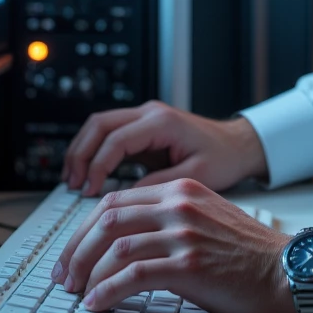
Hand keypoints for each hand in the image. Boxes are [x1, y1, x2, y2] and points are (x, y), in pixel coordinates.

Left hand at [51, 178, 299, 312]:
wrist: (289, 272)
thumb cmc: (252, 255)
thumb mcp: (209, 219)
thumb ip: (172, 220)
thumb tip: (127, 244)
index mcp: (181, 190)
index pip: (116, 201)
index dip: (85, 229)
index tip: (72, 253)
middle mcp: (179, 204)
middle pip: (107, 219)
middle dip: (76, 249)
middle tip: (64, 275)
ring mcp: (184, 233)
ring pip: (115, 246)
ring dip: (87, 271)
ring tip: (77, 292)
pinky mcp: (189, 263)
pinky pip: (133, 276)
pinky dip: (107, 290)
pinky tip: (98, 302)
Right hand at [61, 101, 267, 197]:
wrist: (239, 144)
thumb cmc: (223, 158)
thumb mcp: (195, 176)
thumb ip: (160, 184)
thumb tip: (126, 198)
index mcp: (162, 122)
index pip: (116, 139)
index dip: (98, 166)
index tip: (90, 191)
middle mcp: (149, 113)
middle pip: (99, 124)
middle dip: (81, 154)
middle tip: (74, 184)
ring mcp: (144, 117)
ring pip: (99, 125)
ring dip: (83, 150)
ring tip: (75, 181)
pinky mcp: (143, 128)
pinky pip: (109, 134)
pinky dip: (95, 151)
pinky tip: (90, 174)